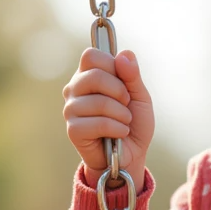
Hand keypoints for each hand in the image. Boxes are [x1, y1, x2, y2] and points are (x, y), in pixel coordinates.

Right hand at [62, 48, 154, 190]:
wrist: (132, 155)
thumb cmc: (133, 122)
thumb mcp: (140, 95)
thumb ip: (132, 75)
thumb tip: (124, 54)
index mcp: (88, 75)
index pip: (91, 55)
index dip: (111, 65)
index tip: (123, 82)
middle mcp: (74, 89)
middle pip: (94, 75)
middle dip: (120, 91)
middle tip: (126, 104)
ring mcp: (71, 109)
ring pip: (99, 102)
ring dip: (122, 114)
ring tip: (124, 122)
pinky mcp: (73, 130)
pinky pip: (99, 123)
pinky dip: (117, 128)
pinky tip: (119, 134)